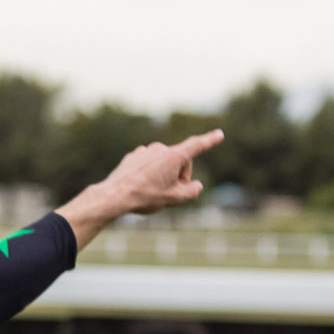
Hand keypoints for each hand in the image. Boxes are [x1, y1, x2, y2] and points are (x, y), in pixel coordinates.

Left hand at [57, 129, 223, 249]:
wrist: (114, 196)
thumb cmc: (145, 197)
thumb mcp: (174, 198)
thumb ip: (191, 192)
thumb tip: (195, 186)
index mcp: (174, 156)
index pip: (197, 146)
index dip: (209, 141)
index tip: (219, 134)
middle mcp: (160, 149)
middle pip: (179, 162)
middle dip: (179, 176)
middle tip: (170, 193)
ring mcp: (145, 151)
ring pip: (163, 164)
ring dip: (164, 175)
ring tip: (152, 191)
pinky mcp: (134, 156)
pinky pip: (148, 165)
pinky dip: (149, 174)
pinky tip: (140, 186)